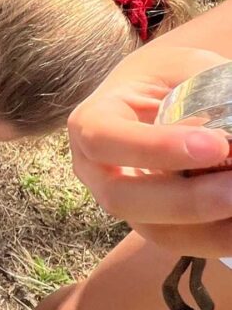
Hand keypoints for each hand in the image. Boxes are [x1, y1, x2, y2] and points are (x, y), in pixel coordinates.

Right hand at [67, 46, 231, 256]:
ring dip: (208, 228)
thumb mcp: (184, 68)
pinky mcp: (152, 222)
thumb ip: (211, 90)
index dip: (155, 148)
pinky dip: (221, 238)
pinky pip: (181, 241)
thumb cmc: (168, 78)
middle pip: (122, 199)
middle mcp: (96, 171)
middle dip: (185, 201)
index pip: (105, 140)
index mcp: (91, 123)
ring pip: (152, 230)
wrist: (158, 98)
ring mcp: (123, 202)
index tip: (216, 145)